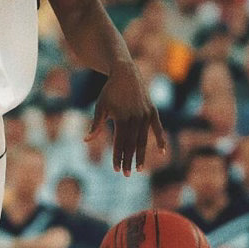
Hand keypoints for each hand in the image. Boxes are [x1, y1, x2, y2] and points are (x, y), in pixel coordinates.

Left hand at [86, 60, 165, 174]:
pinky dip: (161, 140)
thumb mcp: (100, 107)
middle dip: (128, 160)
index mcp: (122, 119)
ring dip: (141, 155)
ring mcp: (146, 116)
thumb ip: (96, 125)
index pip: (120, 143)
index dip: (118, 157)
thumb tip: (86, 140)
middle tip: (126, 174)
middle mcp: (136, 119)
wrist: (126, 73)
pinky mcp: (153, 111)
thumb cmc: (110, 91)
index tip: (116, 169)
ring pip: (144, 140)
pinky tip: (162, 152)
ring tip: (139, 168)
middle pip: (132, 145)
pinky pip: (158, 129)